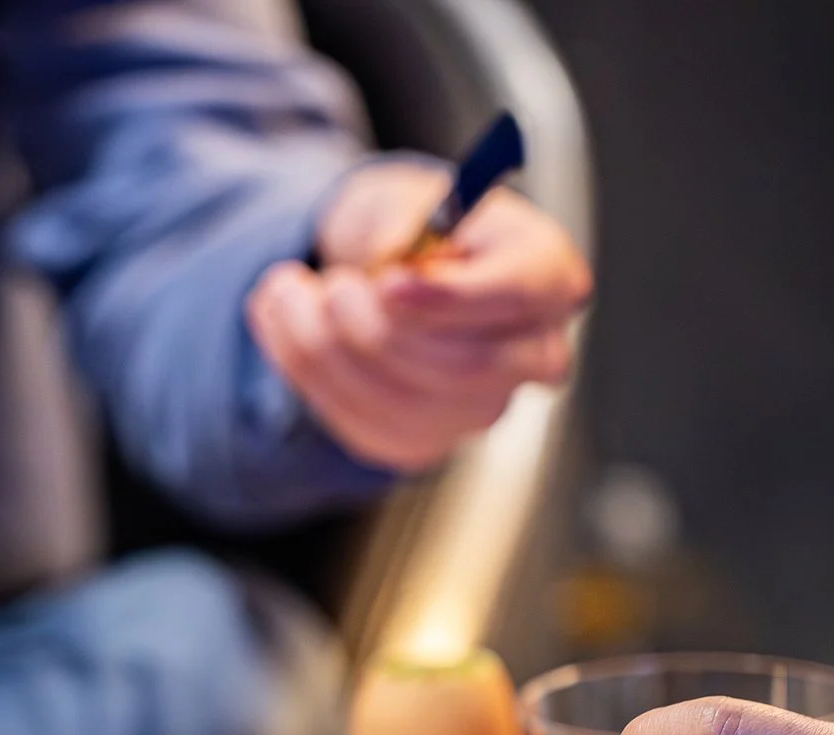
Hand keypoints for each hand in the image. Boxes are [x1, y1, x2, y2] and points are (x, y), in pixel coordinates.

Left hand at [246, 160, 590, 471]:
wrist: (389, 268)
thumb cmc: (417, 225)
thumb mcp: (411, 195)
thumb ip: (405, 218)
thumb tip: (391, 255)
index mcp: (547, 277)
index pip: (517, 296)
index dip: (448, 297)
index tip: (386, 280)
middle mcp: (531, 353)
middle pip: (463, 367)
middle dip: (376, 329)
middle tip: (328, 285)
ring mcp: (481, 406)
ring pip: (405, 403)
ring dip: (325, 350)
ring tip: (286, 291)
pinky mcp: (427, 439)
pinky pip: (365, 426)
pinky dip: (309, 376)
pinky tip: (285, 326)